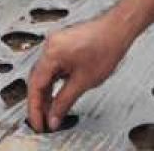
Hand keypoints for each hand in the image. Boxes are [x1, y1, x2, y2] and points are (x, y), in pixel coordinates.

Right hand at [27, 16, 133, 132]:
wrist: (118, 29)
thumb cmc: (106, 47)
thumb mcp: (83, 82)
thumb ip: (64, 102)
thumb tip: (54, 117)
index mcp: (51, 53)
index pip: (35, 86)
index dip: (35, 109)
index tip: (39, 124)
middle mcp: (50, 46)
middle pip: (37, 79)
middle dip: (39, 102)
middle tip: (44, 121)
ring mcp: (56, 44)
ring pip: (45, 74)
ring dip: (47, 93)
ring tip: (51, 112)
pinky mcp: (63, 45)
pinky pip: (52, 67)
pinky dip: (54, 82)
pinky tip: (57, 95)